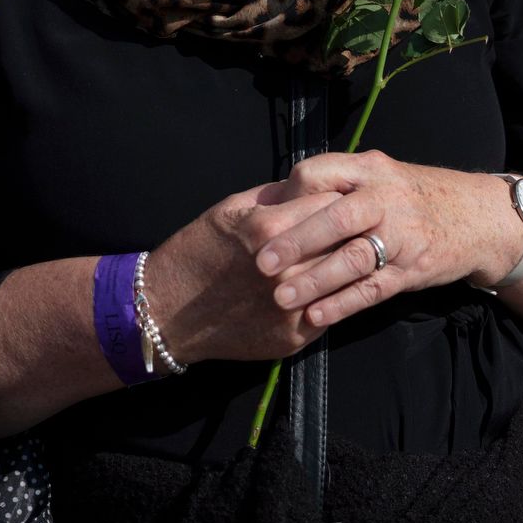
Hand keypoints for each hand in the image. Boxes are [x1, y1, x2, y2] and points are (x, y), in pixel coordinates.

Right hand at [142, 180, 355, 365]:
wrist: (167, 312)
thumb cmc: (197, 252)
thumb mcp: (230, 209)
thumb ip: (277, 195)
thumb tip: (314, 185)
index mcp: (268, 228)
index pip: (331, 204)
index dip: (339, 199)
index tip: (341, 200)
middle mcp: (285, 269)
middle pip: (344, 240)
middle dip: (351, 231)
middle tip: (355, 226)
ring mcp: (291, 307)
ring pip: (345, 279)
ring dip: (347, 266)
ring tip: (347, 255)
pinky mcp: (294, 336)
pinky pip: (331, 310)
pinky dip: (332, 297)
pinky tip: (324, 287)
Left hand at [251, 149, 512, 330]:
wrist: (479, 216)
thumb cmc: (411, 197)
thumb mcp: (378, 175)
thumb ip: (335, 184)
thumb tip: (272, 199)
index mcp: (370, 168)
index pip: (319, 172)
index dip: (289, 194)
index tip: (263, 217)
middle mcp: (387, 197)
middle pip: (337, 216)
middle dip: (297, 240)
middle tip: (261, 262)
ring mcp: (404, 235)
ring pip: (354, 258)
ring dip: (316, 280)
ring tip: (281, 298)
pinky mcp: (415, 269)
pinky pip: (374, 288)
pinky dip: (344, 303)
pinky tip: (316, 316)